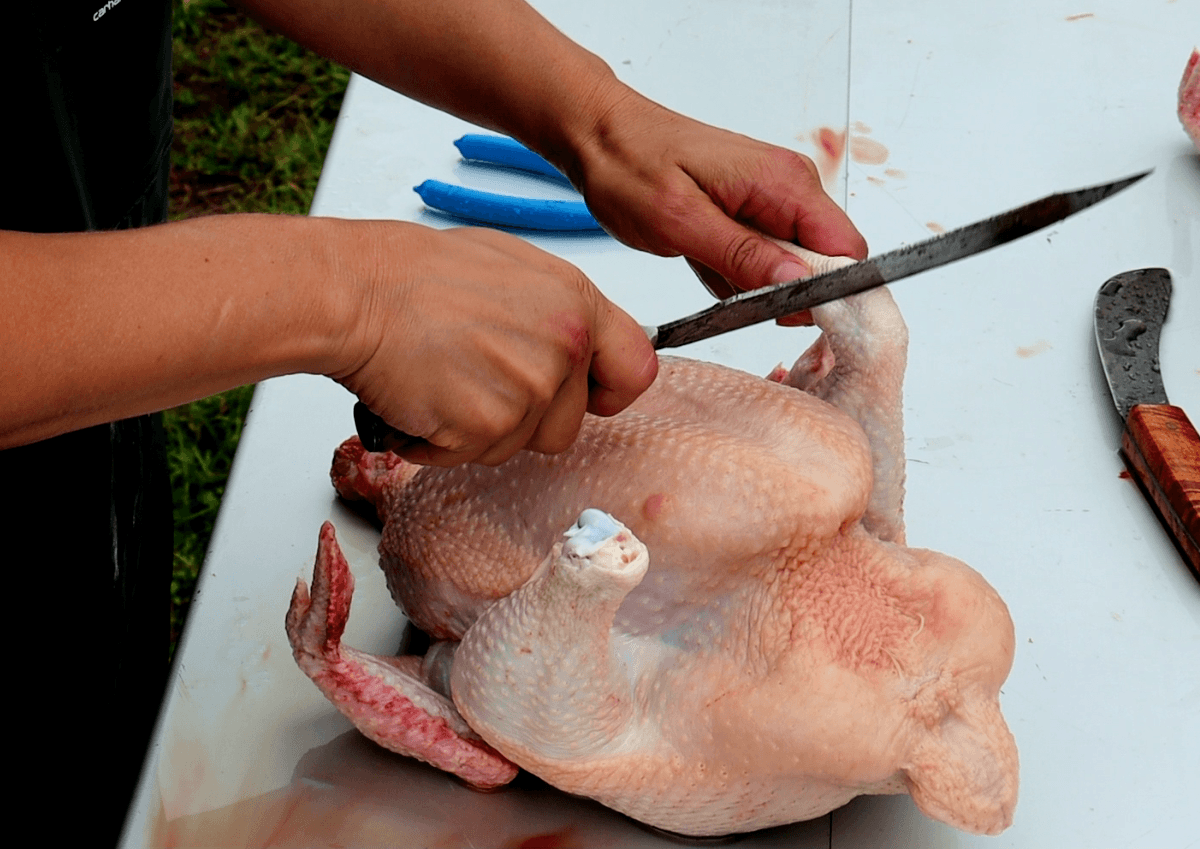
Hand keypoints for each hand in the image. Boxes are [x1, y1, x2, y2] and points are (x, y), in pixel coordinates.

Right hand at [334, 223, 656, 466]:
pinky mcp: (486, 426)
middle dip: (523, 419)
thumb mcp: (513, 270)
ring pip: (516, 447)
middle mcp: (563, 347)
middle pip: (567, 427)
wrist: (357, 292)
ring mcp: (528, 390)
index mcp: (577, 303)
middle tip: (475, 379)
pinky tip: (422, 397)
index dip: (607, 392)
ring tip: (443, 378)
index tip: (586, 395)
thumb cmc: (416, 275)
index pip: (636, 370)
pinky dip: (440, 441)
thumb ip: (557, 315)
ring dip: (478, 430)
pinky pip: (470, 457)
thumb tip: (577, 348)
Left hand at [567, 90, 867, 298]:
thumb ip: (744, 254)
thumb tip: (798, 280)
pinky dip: (733, 272)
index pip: (846, 250)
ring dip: (751, 283)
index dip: (827, 291)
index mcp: (783, 183)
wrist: (600, 134)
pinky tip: (700, 256)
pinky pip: (762, 260)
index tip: (782, 310)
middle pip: (823, 264)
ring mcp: (771, 199)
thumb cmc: (630, 164)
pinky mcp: (750, 212)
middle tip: (729, 286)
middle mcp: (788, 187)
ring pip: (790, 267)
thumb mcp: (682, 221)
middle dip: (781, 291)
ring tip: (703, 261)